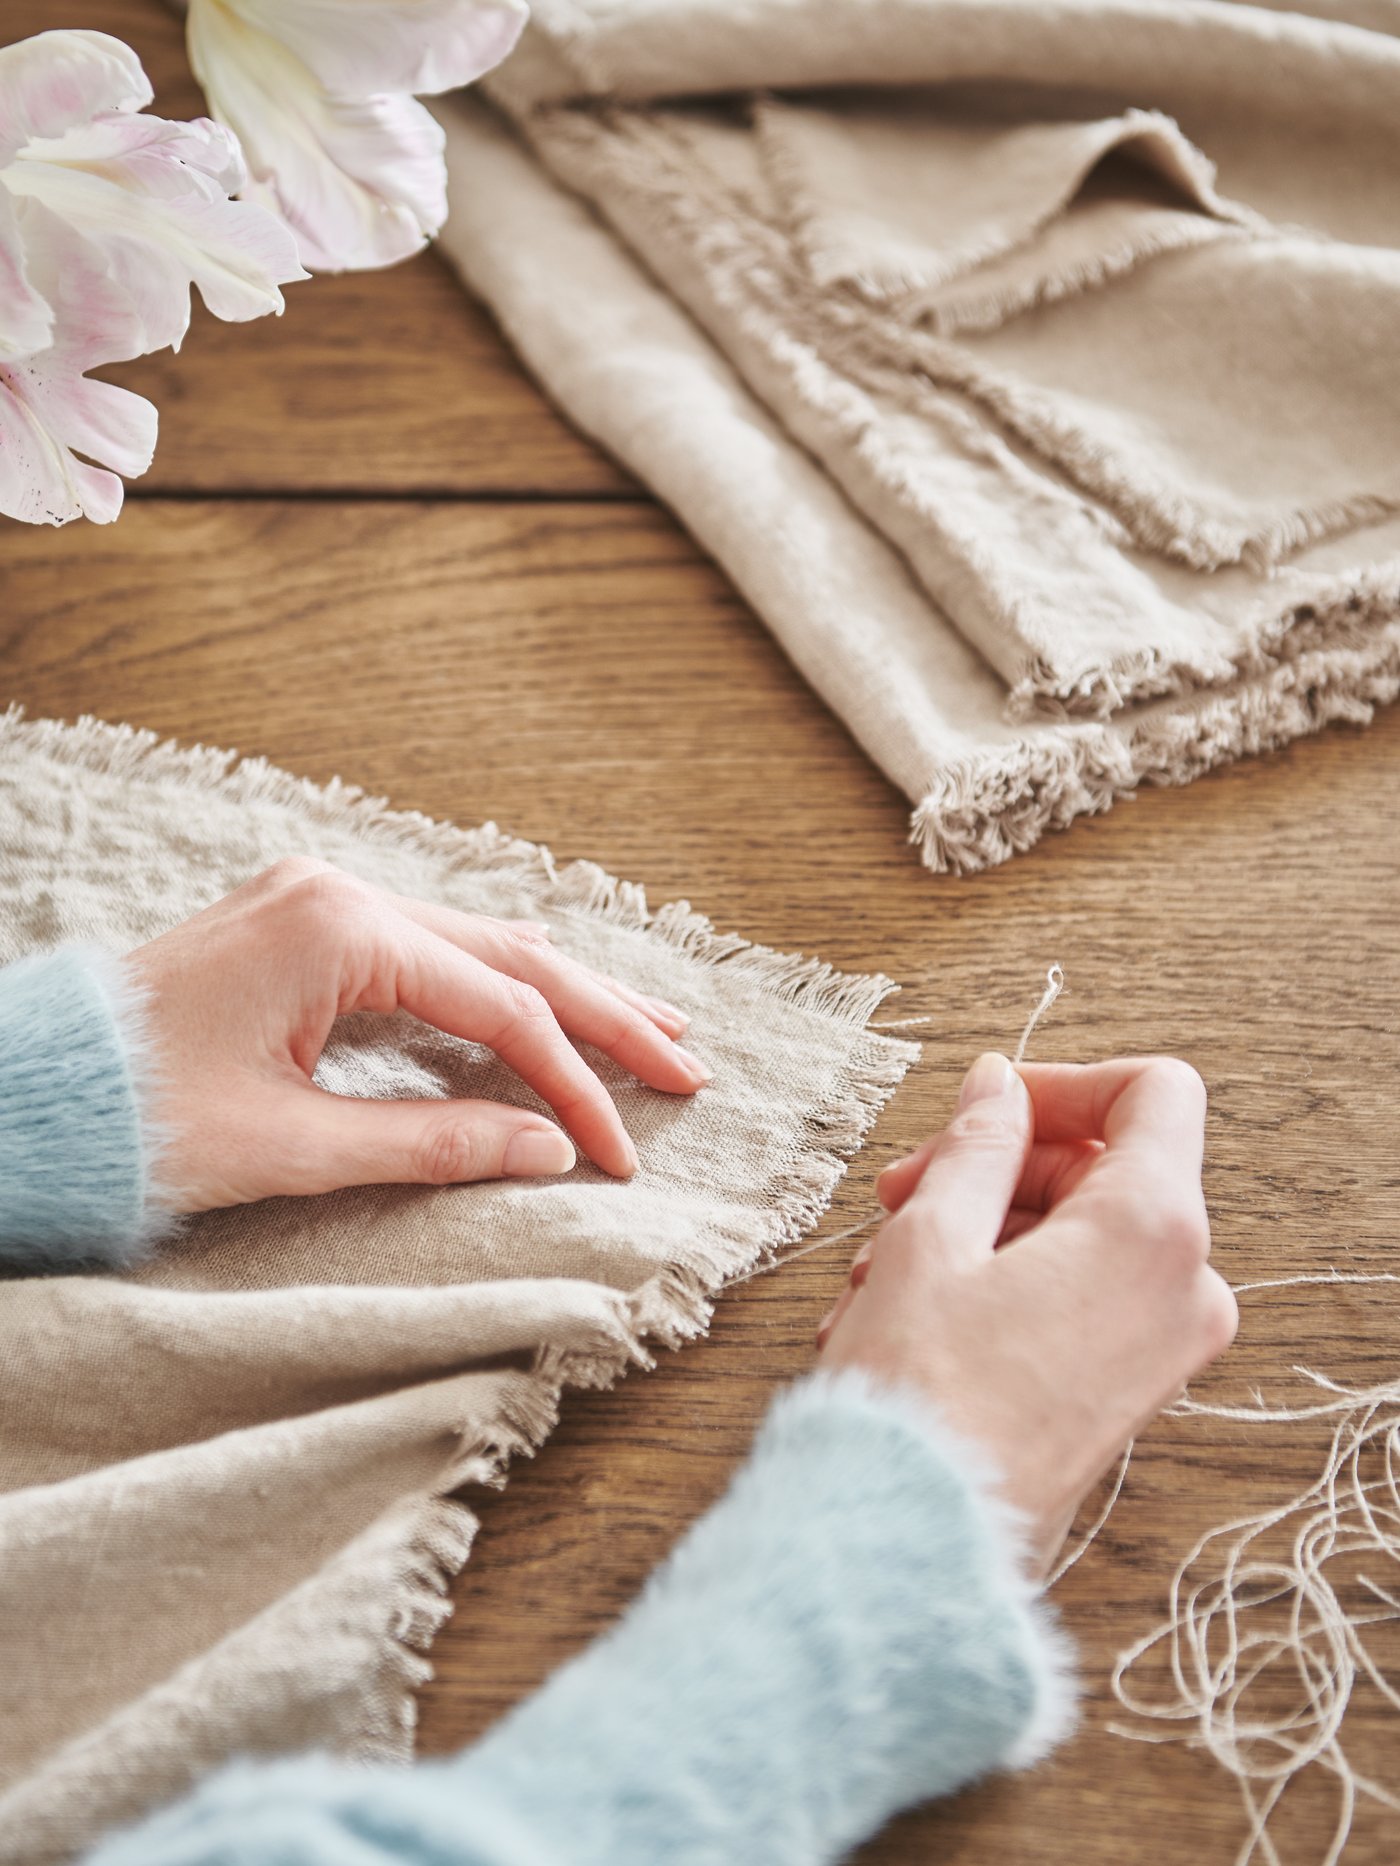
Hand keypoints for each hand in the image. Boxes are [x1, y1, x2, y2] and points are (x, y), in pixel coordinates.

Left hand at [122, 858, 710, 1210]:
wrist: (22, 1093)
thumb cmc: (136, 1120)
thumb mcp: (293, 1145)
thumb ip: (434, 1141)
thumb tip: (551, 1151)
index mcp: (339, 929)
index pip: (502, 1010)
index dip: (576, 1085)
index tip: (625, 1154)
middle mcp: (337, 892)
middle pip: (510, 954)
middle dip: (604, 1015)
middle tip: (689, 1064)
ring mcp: (317, 899)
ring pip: (474, 944)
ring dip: (562, 991)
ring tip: (649, 1028)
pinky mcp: (301, 924)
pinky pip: (426, 949)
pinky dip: (494, 984)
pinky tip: (544, 1000)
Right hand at [817, 1052, 1237, 1573]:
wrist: (911, 1546)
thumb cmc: (919, 1395)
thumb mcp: (931, 1233)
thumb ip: (977, 1141)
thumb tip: (1000, 1087)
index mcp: (1153, 1230)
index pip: (1153, 1093)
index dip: (1065, 1082)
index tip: (989, 1104)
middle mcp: (1182, 1289)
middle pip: (1103, 1167)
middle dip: (994, 1165)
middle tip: (900, 1192)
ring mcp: (1160, 1349)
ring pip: (1076, 1235)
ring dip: (976, 1229)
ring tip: (879, 1272)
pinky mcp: (1127, 1394)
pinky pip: (1073, 1299)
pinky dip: (995, 1284)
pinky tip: (902, 1313)